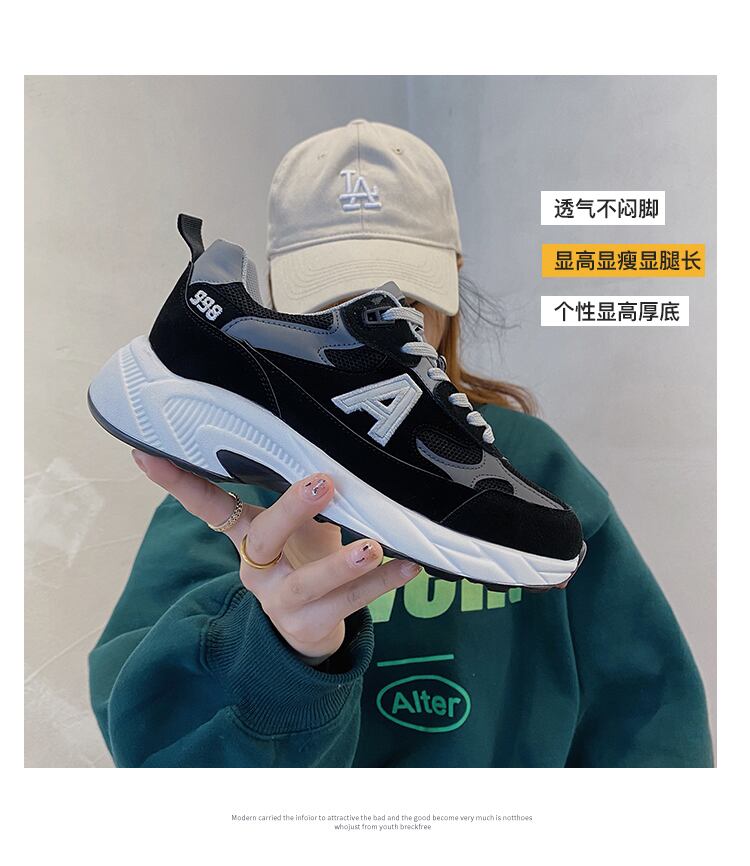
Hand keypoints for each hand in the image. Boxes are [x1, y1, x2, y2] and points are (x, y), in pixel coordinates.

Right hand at [131, 450, 420, 664]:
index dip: (178, 482)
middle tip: (323, 482)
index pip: (207, 505)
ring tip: (371, 547)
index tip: (145, 452)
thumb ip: (303, 491)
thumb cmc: (305, 557)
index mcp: (248, 537)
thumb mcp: (297, 524)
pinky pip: (350, 604)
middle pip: (263, 538)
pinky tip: (408, 566)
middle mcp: (257, 568)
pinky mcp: (311, 624)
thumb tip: (327, 433)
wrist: (312, 626)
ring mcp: (282, 601)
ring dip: (342, 565)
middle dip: (291, 509)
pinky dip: (382, 584)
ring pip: (308, 584)